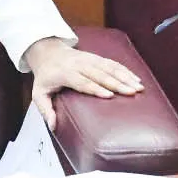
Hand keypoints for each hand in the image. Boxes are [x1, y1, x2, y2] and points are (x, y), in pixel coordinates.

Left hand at [24, 37, 142, 129]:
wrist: (48, 51)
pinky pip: (112, 63)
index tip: (110, 96)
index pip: (83, 81)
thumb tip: (53, 126)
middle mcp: (79, 64)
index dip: (96, 88)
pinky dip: (125, 70)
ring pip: (109, 67)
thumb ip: (45, 109)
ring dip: (125, 76)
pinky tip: (136, 78)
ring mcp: (89, 59)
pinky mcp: (96, 57)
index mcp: (65, 73)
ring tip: (138, 87)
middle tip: (132, 92)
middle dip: (117, 83)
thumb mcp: (38, 93)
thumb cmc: (45, 76)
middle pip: (100, 74)